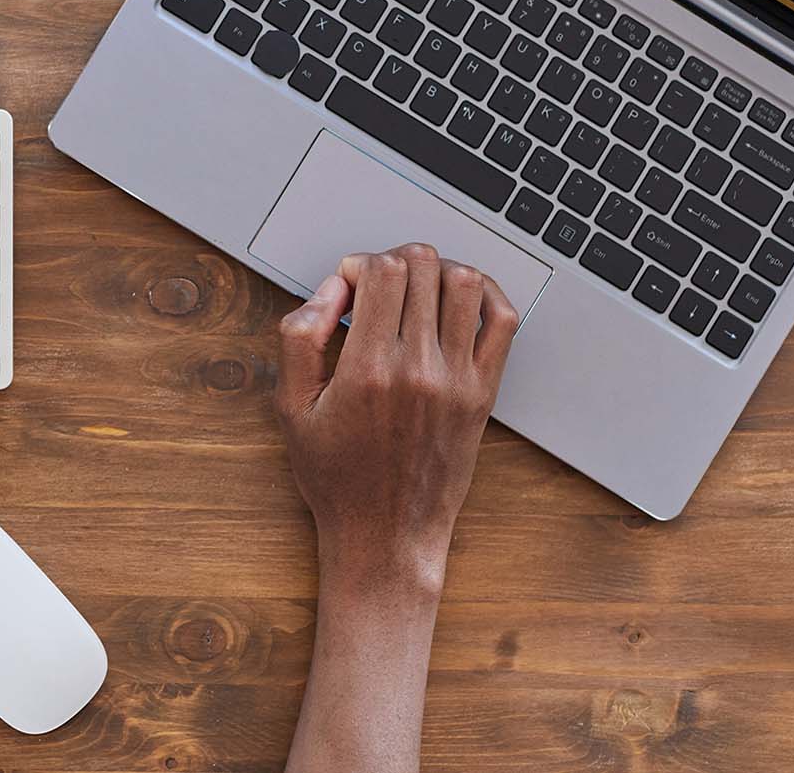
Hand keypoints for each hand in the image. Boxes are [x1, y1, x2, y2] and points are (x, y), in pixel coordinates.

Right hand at [273, 243, 518, 593]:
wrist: (386, 534)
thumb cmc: (335, 476)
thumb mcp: (290, 408)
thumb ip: (299, 337)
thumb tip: (331, 291)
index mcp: (367, 369)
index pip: (381, 272)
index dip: (359, 263)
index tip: (347, 285)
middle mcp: (418, 368)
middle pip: (421, 267)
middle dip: (393, 260)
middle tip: (377, 286)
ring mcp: (458, 379)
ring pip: (465, 282)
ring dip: (437, 271)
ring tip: (415, 290)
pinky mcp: (483, 393)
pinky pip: (503, 321)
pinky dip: (486, 293)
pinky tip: (459, 298)